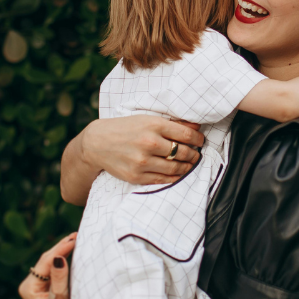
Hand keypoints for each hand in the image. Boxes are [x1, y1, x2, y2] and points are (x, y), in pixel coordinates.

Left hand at [18, 233, 91, 298]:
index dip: (60, 248)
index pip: (45, 261)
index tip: (74, 238)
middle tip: (77, 234)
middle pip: (47, 260)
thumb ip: (59, 280)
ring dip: (63, 251)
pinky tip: (73, 251)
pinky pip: (56, 269)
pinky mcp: (48, 287)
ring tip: (76, 238)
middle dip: (61, 247)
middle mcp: (31, 284)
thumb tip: (59, 258)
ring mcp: (39, 286)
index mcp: (28, 287)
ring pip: (52, 263)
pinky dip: (65, 260)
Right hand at [80, 115, 204, 183]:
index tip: (201, 141)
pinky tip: (178, 174)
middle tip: (197, 154)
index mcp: (154, 125)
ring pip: (175, 167)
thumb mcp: (147, 119)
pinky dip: (174, 177)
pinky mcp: (137, 176)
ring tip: (190, 164)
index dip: (198, 139)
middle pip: (183, 152)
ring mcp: (143, 161)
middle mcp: (149, 143)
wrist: (98, 143)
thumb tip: (196, 128)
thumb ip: (172, 124)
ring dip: (187, 167)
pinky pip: (163, 179)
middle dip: (194, 154)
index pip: (186, 135)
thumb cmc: (125, 128)